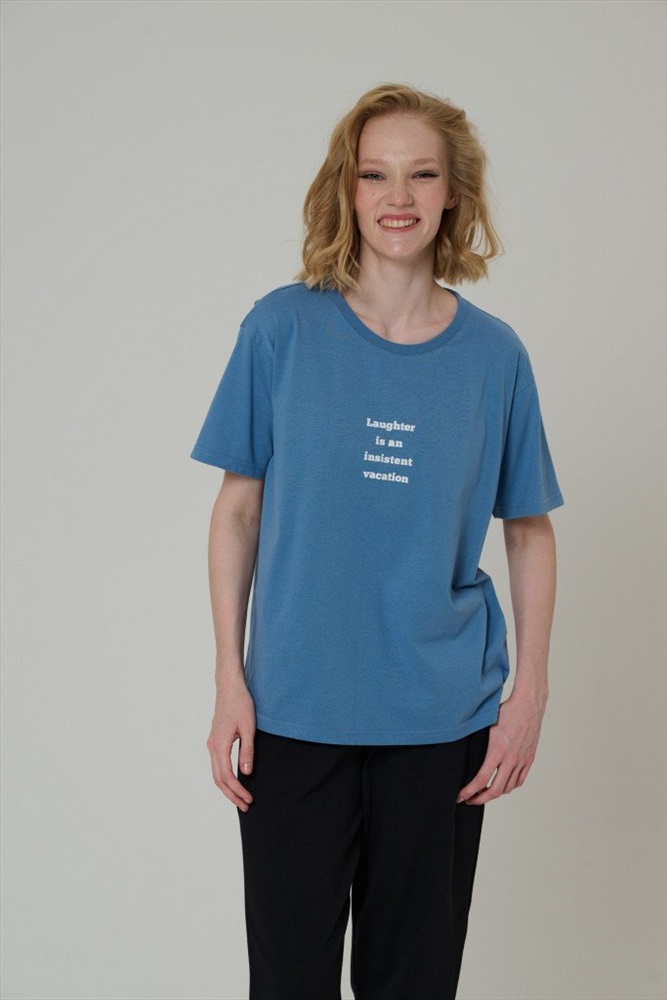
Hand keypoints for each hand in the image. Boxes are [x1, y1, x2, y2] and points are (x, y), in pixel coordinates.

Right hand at [206, 675, 255, 811]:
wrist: (229, 687)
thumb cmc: (241, 704)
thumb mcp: (249, 727)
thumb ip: (247, 750)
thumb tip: (246, 773)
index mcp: (219, 745)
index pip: (227, 776)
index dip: (238, 790)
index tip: (249, 800)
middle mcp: (212, 746)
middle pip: (218, 779)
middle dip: (231, 795)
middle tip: (246, 806)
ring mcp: (212, 744)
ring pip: (216, 773)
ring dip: (227, 788)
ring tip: (240, 798)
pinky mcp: (215, 741)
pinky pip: (217, 765)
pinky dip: (224, 778)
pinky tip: (234, 781)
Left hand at [456, 689, 546, 804]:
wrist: (529, 705)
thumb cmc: (506, 711)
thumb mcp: (486, 725)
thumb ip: (477, 742)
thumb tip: (462, 751)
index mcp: (497, 751)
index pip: (481, 780)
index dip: (468, 792)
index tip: (460, 796)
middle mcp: (510, 759)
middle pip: (495, 790)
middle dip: (480, 799)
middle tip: (470, 800)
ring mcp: (522, 760)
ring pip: (508, 788)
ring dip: (495, 793)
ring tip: (484, 792)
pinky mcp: (529, 759)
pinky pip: (519, 780)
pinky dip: (509, 787)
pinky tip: (502, 784)